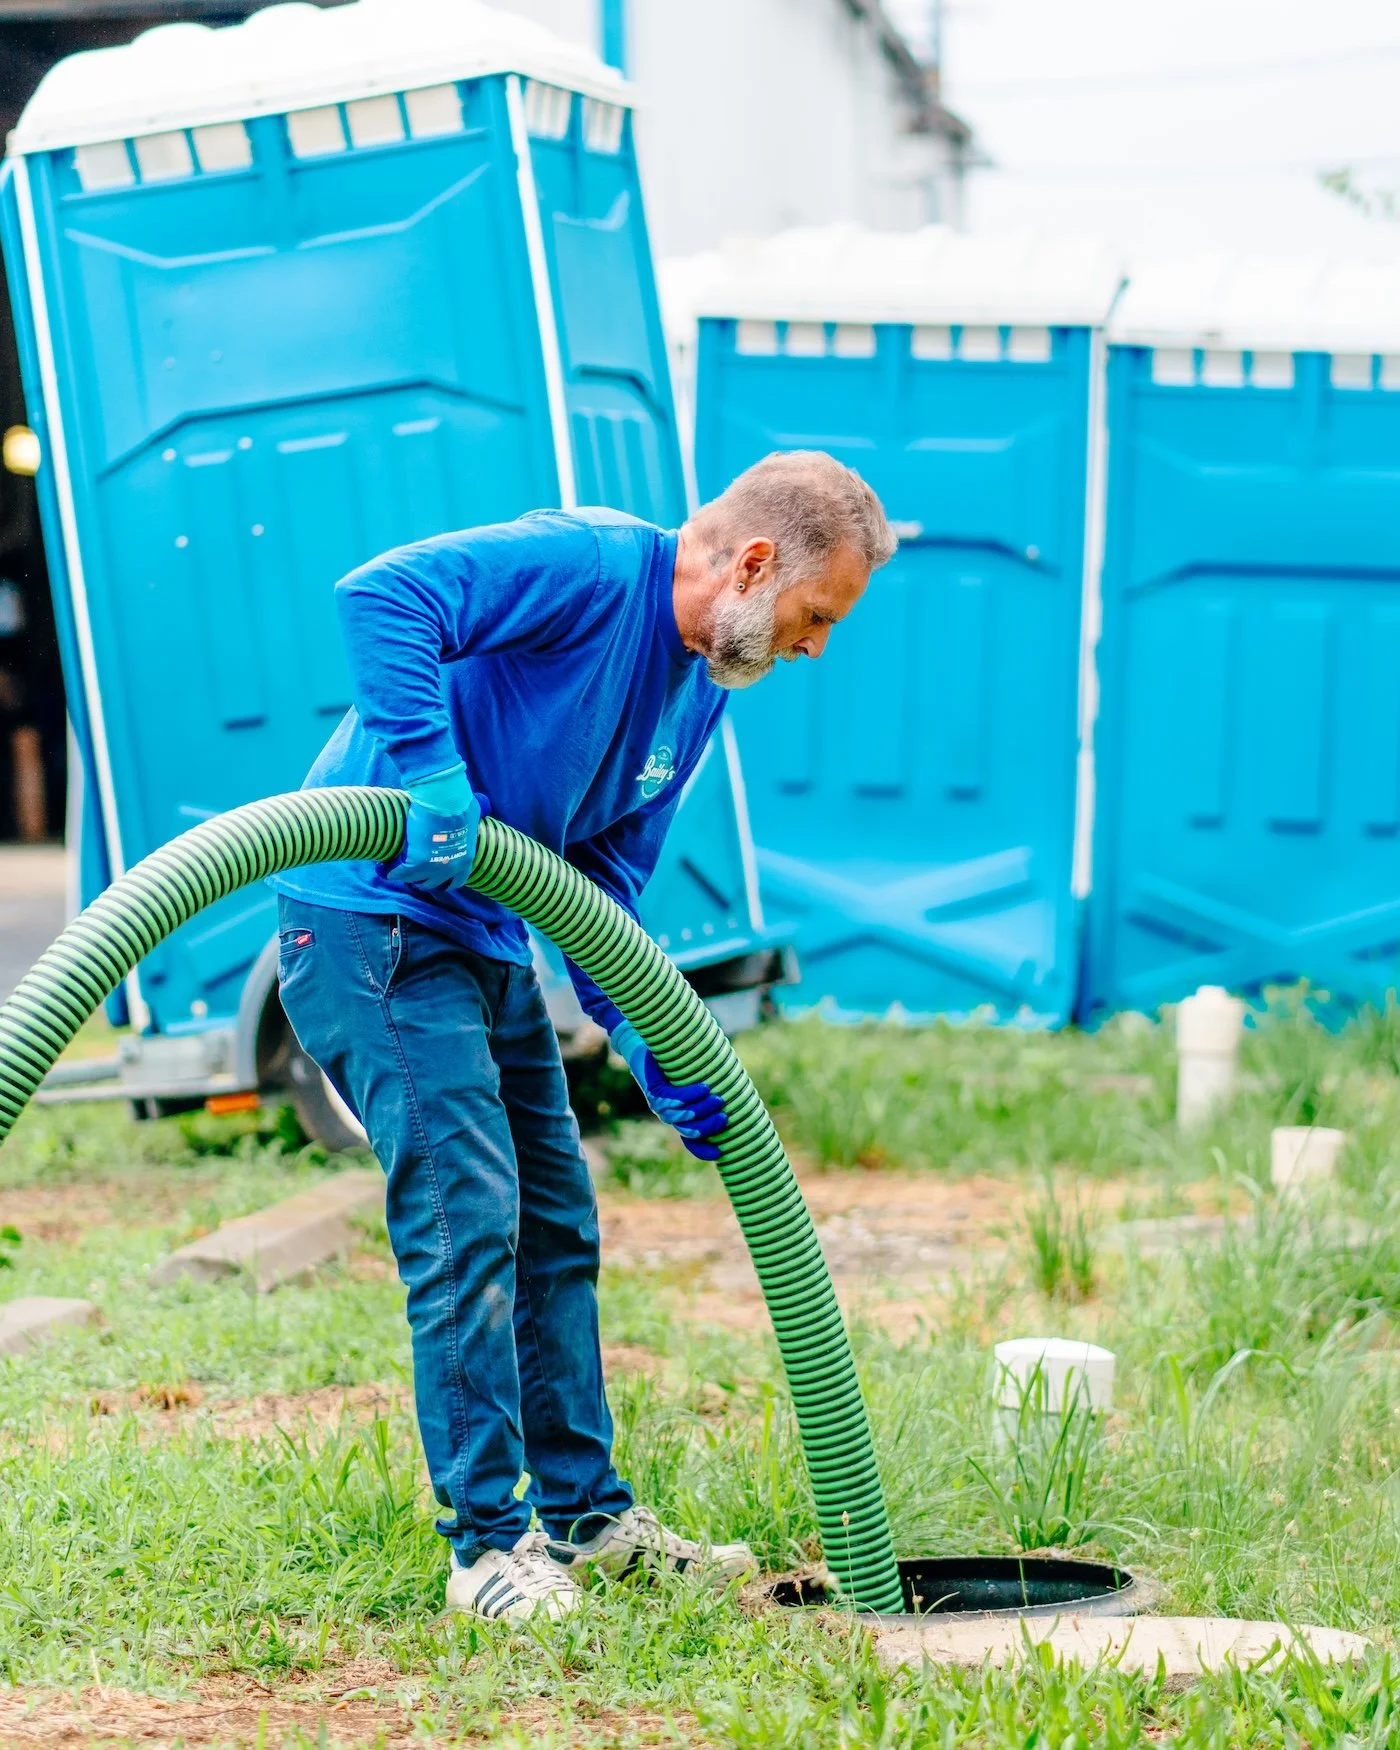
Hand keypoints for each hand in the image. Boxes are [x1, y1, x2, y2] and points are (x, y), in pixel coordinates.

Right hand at [381, 765, 486, 890]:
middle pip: (434, 883)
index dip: (447, 881)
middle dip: (425, 880)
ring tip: (399, 873)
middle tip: (416, 876)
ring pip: (416, 880)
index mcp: (466, 859)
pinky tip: (387, 870)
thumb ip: (470, 825)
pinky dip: (393, 872)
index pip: (457, 880)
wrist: (444, 800)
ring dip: (408, 877)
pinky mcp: (416, 861)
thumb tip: (473, 816)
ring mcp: (433, 866)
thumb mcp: (473, 817)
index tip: (439, 880)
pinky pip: (401, 872)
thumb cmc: (460, 803)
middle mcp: (451, 868)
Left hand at [610, 1021, 727, 1160]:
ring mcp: (660, 1104)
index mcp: (680, 1116)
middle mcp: (669, 1114)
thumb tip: (742, 1089)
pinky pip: (672, 1099)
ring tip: (718, 1099)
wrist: (645, 1044)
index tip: (720, 1153)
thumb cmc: (676, 1060)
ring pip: (681, 1116)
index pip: (691, 1141)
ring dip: (702, 1110)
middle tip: (725, 1117)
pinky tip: (703, 1088)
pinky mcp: (654, 1090)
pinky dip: (689, 1096)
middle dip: (709, 1128)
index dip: (703, 1151)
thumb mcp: (697, 1077)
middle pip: (689, 1131)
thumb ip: (712, 1087)